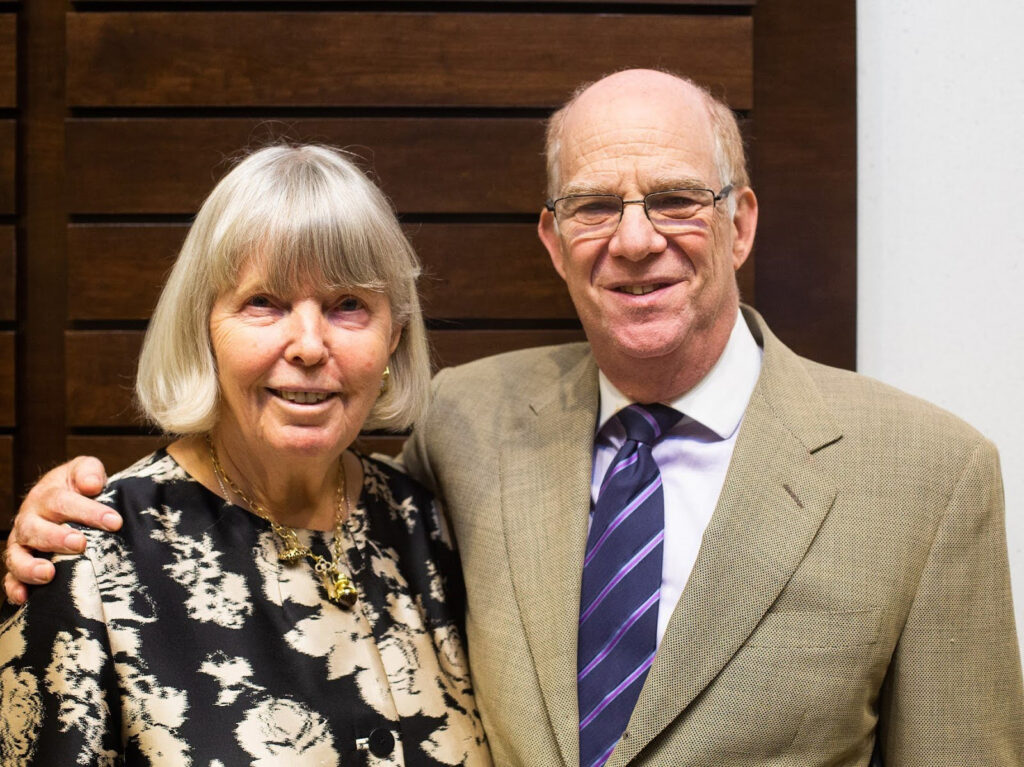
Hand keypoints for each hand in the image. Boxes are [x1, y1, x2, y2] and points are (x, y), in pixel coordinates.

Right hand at [3, 456, 118, 604]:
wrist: (61, 496)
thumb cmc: (77, 486)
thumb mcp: (84, 471)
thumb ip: (89, 472)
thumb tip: (92, 484)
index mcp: (46, 496)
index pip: (63, 501)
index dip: (88, 512)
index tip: (114, 522)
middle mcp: (30, 519)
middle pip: (35, 529)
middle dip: (56, 538)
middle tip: (79, 544)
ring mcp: (22, 543)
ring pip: (17, 556)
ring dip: (30, 567)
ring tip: (49, 574)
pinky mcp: (20, 563)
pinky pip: (11, 578)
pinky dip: (14, 588)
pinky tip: (24, 597)